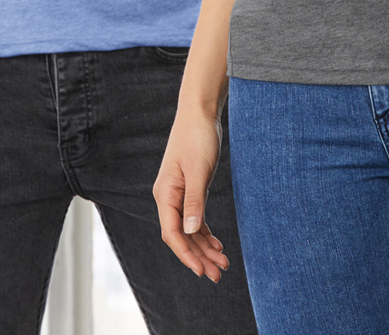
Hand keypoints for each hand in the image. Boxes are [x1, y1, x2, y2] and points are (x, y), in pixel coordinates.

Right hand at [153, 107, 229, 281]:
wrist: (200, 113)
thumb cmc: (197, 137)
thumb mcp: (198, 169)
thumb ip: (194, 200)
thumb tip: (189, 231)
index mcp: (165, 193)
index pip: (172, 233)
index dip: (186, 254)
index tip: (201, 270)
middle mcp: (169, 197)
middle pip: (181, 236)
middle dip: (198, 257)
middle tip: (218, 275)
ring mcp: (179, 194)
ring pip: (189, 229)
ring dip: (204, 248)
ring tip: (222, 265)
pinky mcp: (190, 189)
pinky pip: (195, 219)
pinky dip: (205, 233)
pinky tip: (217, 245)